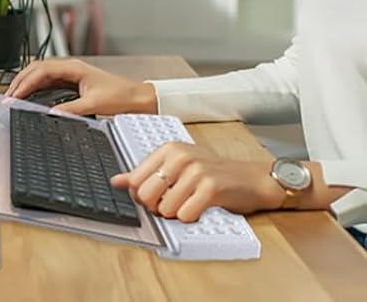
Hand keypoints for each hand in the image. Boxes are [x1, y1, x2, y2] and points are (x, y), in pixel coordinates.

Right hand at [5, 58, 157, 116]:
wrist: (137, 98)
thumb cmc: (120, 96)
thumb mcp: (94, 104)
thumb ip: (71, 109)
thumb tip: (51, 114)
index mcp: (73, 67)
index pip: (42, 71)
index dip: (26, 82)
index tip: (14, 94)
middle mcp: (70, 68)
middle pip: (37, 69)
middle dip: (21, 81)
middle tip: (8, 96)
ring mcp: (71, 75)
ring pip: (42, 75)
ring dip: (27, 84)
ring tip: (15, 96)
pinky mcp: (73, 83)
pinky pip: (49, 83)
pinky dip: (37, 89)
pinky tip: (31, 97)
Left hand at [112, 142, 284, 223]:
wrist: (250, 178)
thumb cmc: (212, 174)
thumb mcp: (177, 167)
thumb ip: (146, 174)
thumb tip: (116, 182)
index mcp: (168, 149)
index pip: (136, 179)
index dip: (141, 196)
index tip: (153, 199)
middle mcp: (180, 156)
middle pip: (146, 194)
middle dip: (155, 207)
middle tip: (170, 205)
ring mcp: (196, 171)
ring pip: (165, 207)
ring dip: (175, 214)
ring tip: (188, 204)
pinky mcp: (211, 188)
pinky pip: (186, 214)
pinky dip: (190, 217)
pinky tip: (199, 209)